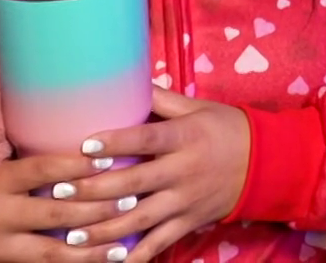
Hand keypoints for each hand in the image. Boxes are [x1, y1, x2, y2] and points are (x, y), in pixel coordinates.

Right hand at [0, 153, 130, 262]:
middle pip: (56, 213)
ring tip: (123, 244)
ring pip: (53, 252)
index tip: (107, 158)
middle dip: (96, 208)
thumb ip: (18, 150)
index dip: (74, 165)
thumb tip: (65, 118)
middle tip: (129, 199)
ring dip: (92, 249)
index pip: (40, 169)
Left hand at [61, 87, 252, 261]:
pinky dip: (136, 256)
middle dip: (94, 190)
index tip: (84, 145)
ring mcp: (185, 201)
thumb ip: (161, 100)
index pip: (146, 140)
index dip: (116, 142)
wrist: (266, 163)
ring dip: (104, 230)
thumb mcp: (198, 108)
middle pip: (134, 184)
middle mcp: (183, 171)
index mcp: (184, 137)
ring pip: (140, 219)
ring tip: (71, 237)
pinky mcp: (189, 223)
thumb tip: (126, 79)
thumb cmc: (226, 129)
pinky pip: (159, 243)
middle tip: (59, 193)